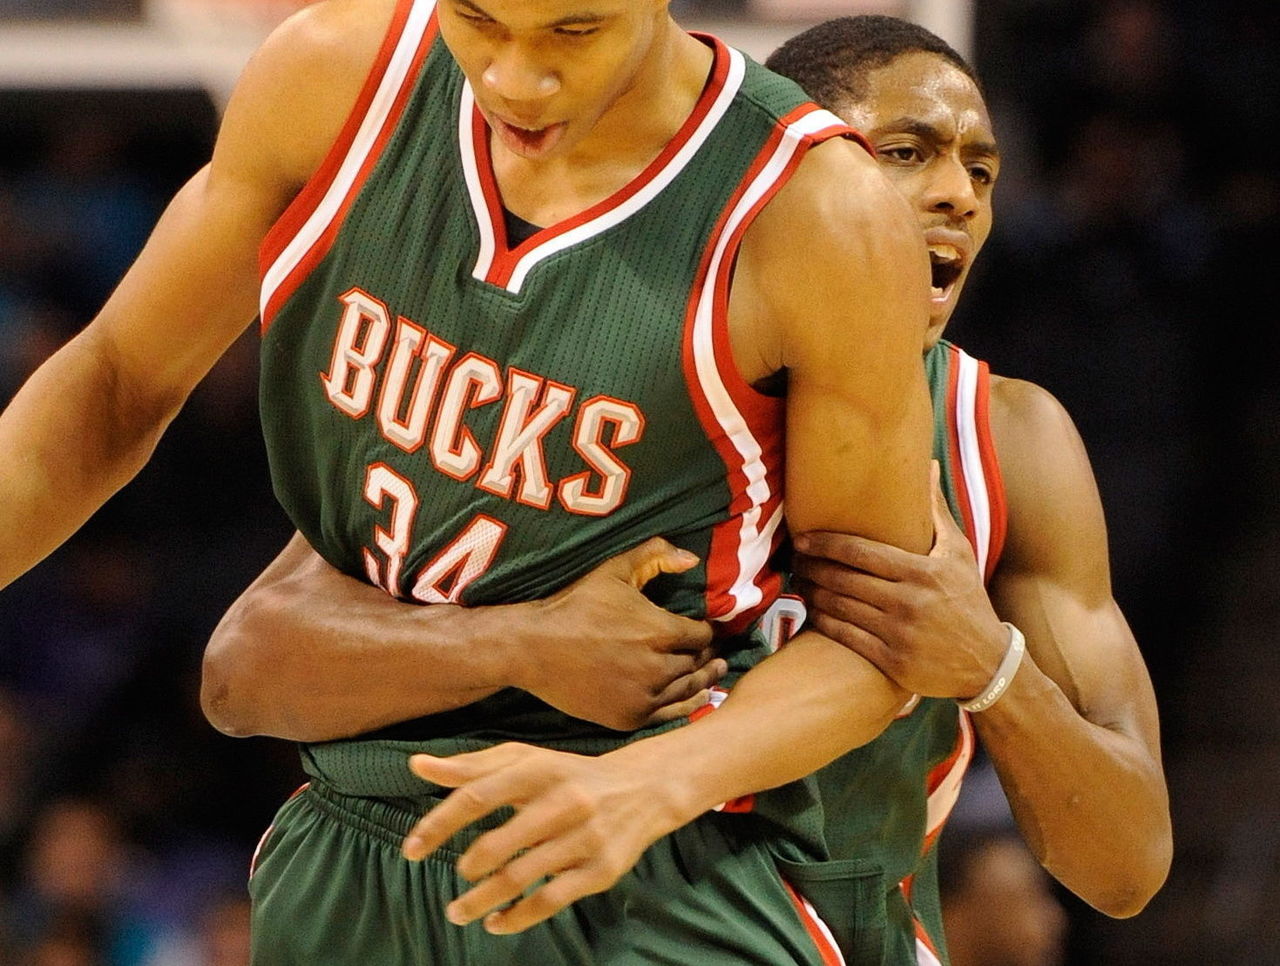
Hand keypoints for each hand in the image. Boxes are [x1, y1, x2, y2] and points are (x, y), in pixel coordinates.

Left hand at [401, 743, 685, 933]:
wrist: (643, 788)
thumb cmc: (568, 774)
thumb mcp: (525, 760)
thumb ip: (471, 767)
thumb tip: (416, 766)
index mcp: (538, 769)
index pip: (477, 795)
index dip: (439, 824)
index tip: (411, 849)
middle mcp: (563, 801)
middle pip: (499, 843)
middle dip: (467, 868)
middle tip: (453, 878)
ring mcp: (584, 837)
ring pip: (522, 876)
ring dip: (482, 900)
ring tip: (457, 912)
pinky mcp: (600, 870)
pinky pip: (550, 900)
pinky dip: (517, 917)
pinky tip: (495, 922)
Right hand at [516, 538, 723, 729]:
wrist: (534, 648)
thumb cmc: (575, 605)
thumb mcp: (614, 571)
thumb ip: (655, 556)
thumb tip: (692, 557)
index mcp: (658, 630)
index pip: (702, 635)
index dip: (706, 631)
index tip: (706, 630)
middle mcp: (656, 666)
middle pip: (697, 664)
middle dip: (705, 656)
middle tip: (715, 654)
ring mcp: (643, 696)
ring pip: (687, 690)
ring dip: (700, 681)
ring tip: (712, 675)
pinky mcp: (628, 717)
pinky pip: (668, 714)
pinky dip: (683, 705)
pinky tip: (695, 699)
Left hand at [791, 462, 1007, 699]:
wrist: (988, 663)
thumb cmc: (968, 601)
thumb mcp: (959, 554)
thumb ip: (936, 512)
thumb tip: (928, 466)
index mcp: (923, 571)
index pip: (860, 552)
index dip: (825, 544)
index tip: (802, 539)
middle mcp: (909, 601)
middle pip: (843, 579)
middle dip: (812, 568)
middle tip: (794, 560)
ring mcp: (900, 634)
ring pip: (840, 608)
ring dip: (812, 594)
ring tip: (798, 583)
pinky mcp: (892, 662)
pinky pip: (845, 638)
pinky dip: (823, 623)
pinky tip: (812, 612)